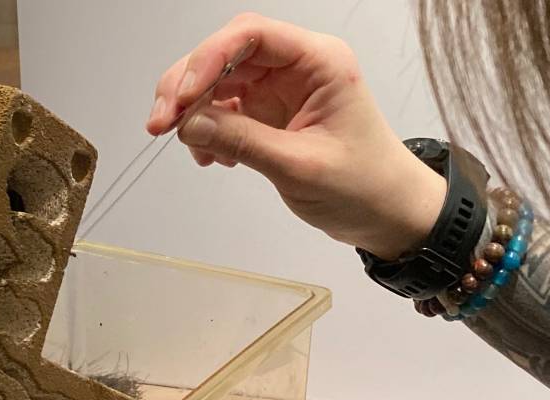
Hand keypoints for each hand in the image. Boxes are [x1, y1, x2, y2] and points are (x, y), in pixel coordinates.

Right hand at [147, 13, 444, 258]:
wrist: (389, 215)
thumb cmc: (365, 187)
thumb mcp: (300, 167)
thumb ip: (243, 142)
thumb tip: (188, 125)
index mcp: (319, 62)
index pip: (252, 35)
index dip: (208, 58)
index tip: (182, 96)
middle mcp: (297, 67)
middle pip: (226, 54)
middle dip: (188, 85)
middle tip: (160, 123)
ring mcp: (281, 90)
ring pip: (219, 82)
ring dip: (192, 110)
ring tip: (184, 144)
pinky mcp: (270, 114)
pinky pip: (225, 110)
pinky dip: (207, 130)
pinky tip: (209, 157)